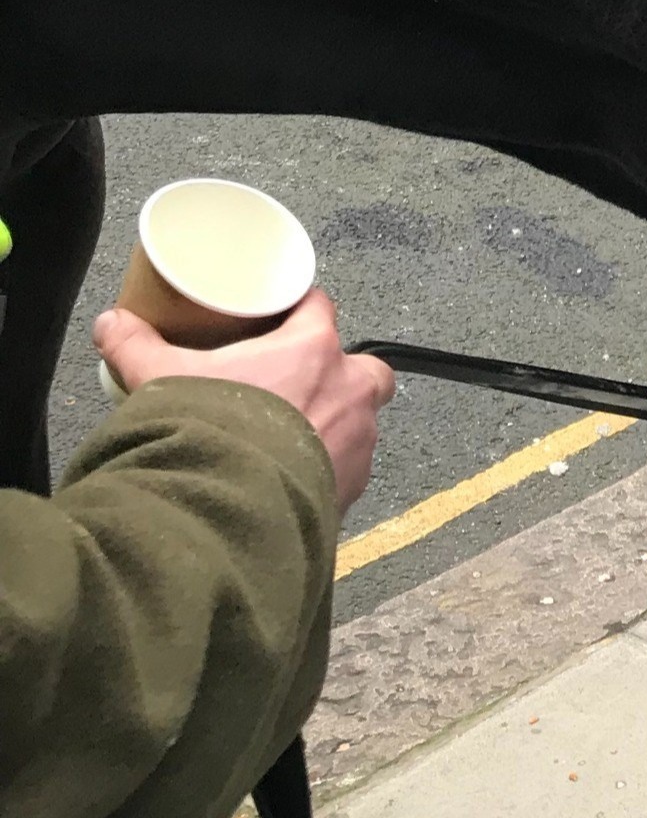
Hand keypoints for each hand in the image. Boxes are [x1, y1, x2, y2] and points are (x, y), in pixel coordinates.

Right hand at [95, 289, 392, 515]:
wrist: (231, 509)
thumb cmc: (211, 433)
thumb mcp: (163, 380)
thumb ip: (136, 346)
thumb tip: (111, 323)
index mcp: (312, 349)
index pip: (320, 308)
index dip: (302, 311)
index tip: (284, 320)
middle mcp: (348, 390)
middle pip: (365, 368)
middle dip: (343, 376)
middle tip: (301, 387)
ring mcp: (359, 440)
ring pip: (363, 421)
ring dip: (338, 425)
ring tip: (295, 437)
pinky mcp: (354, 486)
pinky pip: (353, 470)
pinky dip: (332, 471)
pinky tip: (297, 478)